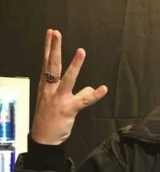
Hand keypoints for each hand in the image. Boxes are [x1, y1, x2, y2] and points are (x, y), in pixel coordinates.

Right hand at [31, 29, 107, 144]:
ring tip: (81, 51)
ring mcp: (59, 99)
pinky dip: (94, 95)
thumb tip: (90, 88)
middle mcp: (50, 90)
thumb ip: (77, 94)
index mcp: (46, 86)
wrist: (44, 139)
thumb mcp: (59, 103)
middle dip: (54, 48)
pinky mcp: (68, 109)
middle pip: (52, 65)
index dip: (49, 48)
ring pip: (67, 79)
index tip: (51, 33)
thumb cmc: (50, 119)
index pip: (47, 63)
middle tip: (56, 32)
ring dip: (75, 65)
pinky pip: (84, 101)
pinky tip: (104, 89)